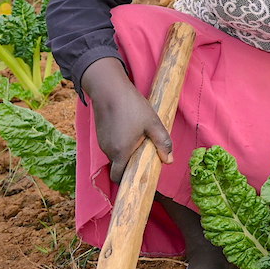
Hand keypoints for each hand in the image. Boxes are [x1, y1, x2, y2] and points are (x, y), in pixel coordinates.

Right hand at [82, 58, 172, 183]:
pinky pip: (111, 145)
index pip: (118, 177)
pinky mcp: (100, 134)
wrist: (109, 89)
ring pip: (115, 155)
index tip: (141, 174)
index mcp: (120, 152)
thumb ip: (163, 143)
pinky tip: (129, 129)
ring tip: (139, 137)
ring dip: (126, 152)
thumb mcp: (153, 123)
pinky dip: (120, 143)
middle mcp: (107, 150)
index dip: (128, 179)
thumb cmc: (132, 106)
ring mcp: (102, 142)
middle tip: (145, 151)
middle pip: (119, 166)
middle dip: (131, 164)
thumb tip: (169, 161)